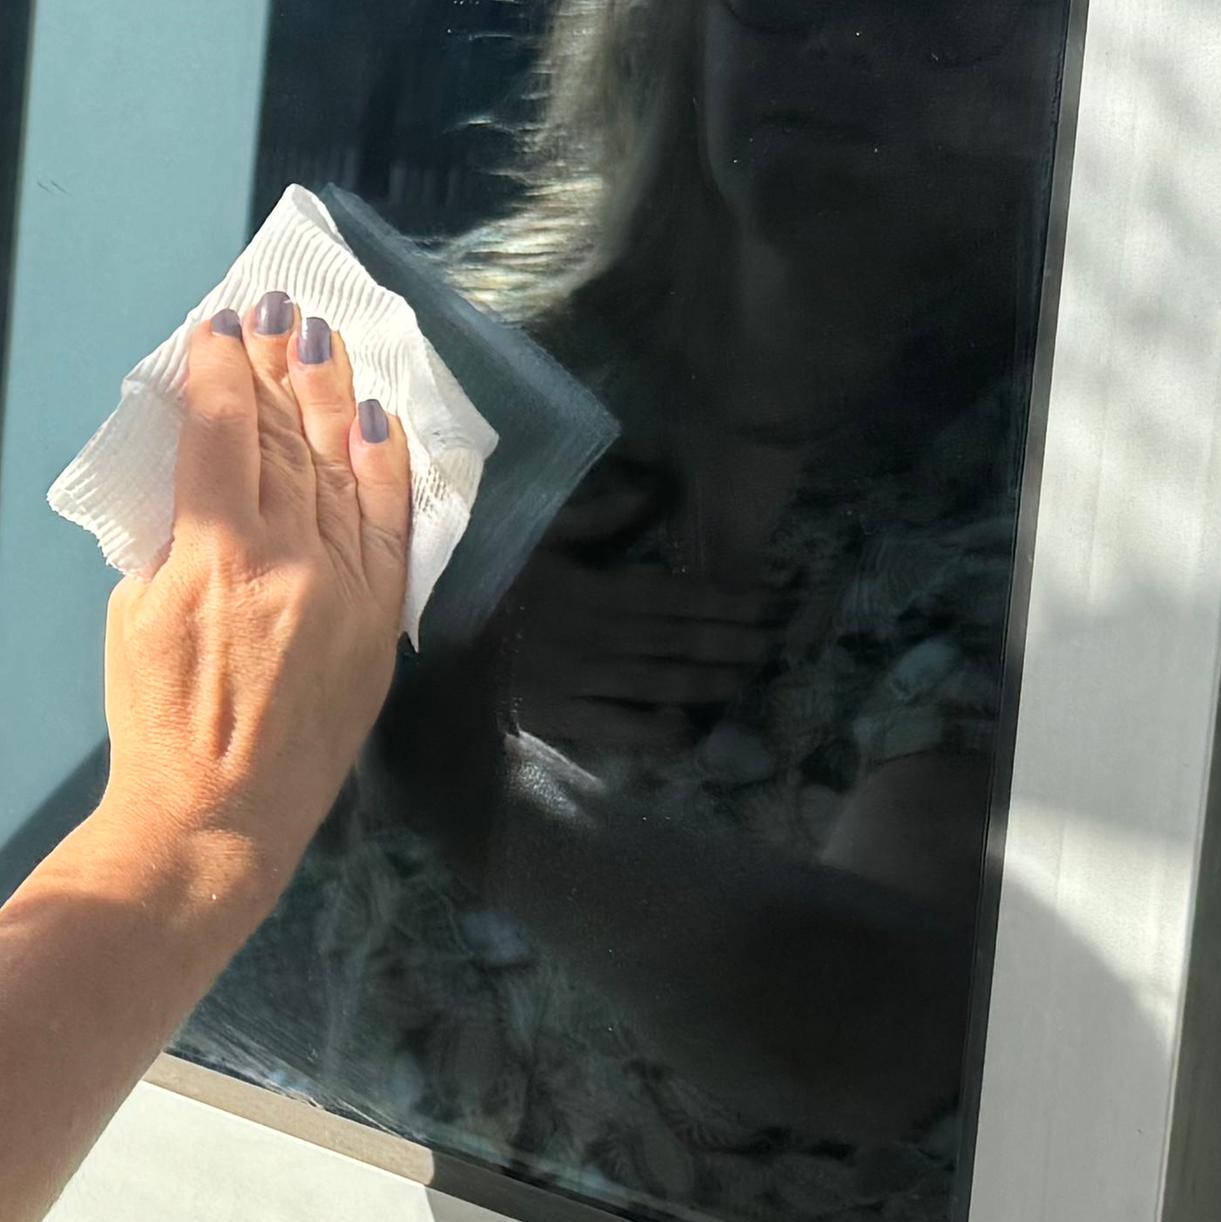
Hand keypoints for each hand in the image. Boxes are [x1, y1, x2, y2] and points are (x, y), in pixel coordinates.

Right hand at [87, 292, 422, 919]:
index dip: (218, 371)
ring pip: (338, 467)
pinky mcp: (379, 619)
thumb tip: (204, 476)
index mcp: (214, 551)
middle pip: (285, 435)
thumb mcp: (133, 612)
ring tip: (320, 341)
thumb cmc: (155, 720)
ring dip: (328, 396)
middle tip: (275, 310)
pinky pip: (390, 526)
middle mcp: (288, 556)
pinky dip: (384, 468)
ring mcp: (343, 585)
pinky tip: (378, 419)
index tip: (215, 329)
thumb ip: (173, 537)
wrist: (217, 816)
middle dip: (275, 365)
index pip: (220, 430)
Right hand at [500, 478, 782, 759]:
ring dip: (717, 679)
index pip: (684, 594)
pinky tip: (690, 725)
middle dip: (740, 637)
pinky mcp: (568, 718)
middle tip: (781, 636)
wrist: (439, 639)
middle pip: (686, 639)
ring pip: (668, 681)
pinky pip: (625, 729)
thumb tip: (656, 490)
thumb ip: (599, 514)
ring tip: (753, 672)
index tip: (775, 596)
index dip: (736, 597)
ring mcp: (587, 680)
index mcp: (599, 589)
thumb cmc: (494, 581)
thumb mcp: (541, 535)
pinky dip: (662, 731)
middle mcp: (603, 636)